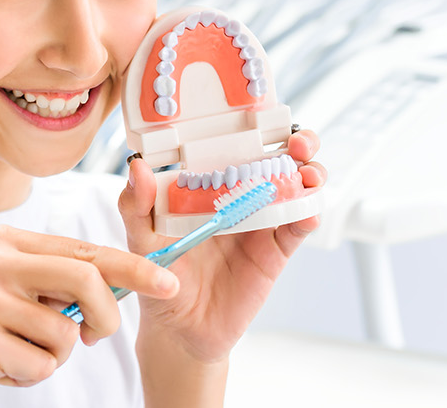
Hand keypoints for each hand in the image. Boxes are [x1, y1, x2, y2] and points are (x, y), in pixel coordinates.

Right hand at [0, 226, 180, 407]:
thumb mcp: (18, 294)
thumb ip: (62, 281)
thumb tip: (132, 280)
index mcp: (8, 243)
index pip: (86, 251)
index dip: (134, 268)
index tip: (170, 283)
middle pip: (86, 281)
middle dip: (106, 317)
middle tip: (96, 339)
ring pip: (66, 333)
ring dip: (54, 357)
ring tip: (18, 353)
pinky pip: (42, 365)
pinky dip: (31, 377)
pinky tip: (1, 369)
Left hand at [118, 129, 328, 363]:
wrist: (181, 331)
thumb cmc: (159, 279)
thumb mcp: (141, 241)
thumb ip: (136, 207)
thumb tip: (137, 166)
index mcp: (208, 186)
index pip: (236, 145)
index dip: (254, 126)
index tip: (263, 115)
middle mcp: (239, 198)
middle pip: (278, 159)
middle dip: (296, 143)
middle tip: (296, 143)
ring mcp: (261, 222)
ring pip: (297, 187)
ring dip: (310, 173)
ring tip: (308, 173)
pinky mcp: (275, 251)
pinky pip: (299, 227)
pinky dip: (310, 214)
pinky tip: (307, 211)